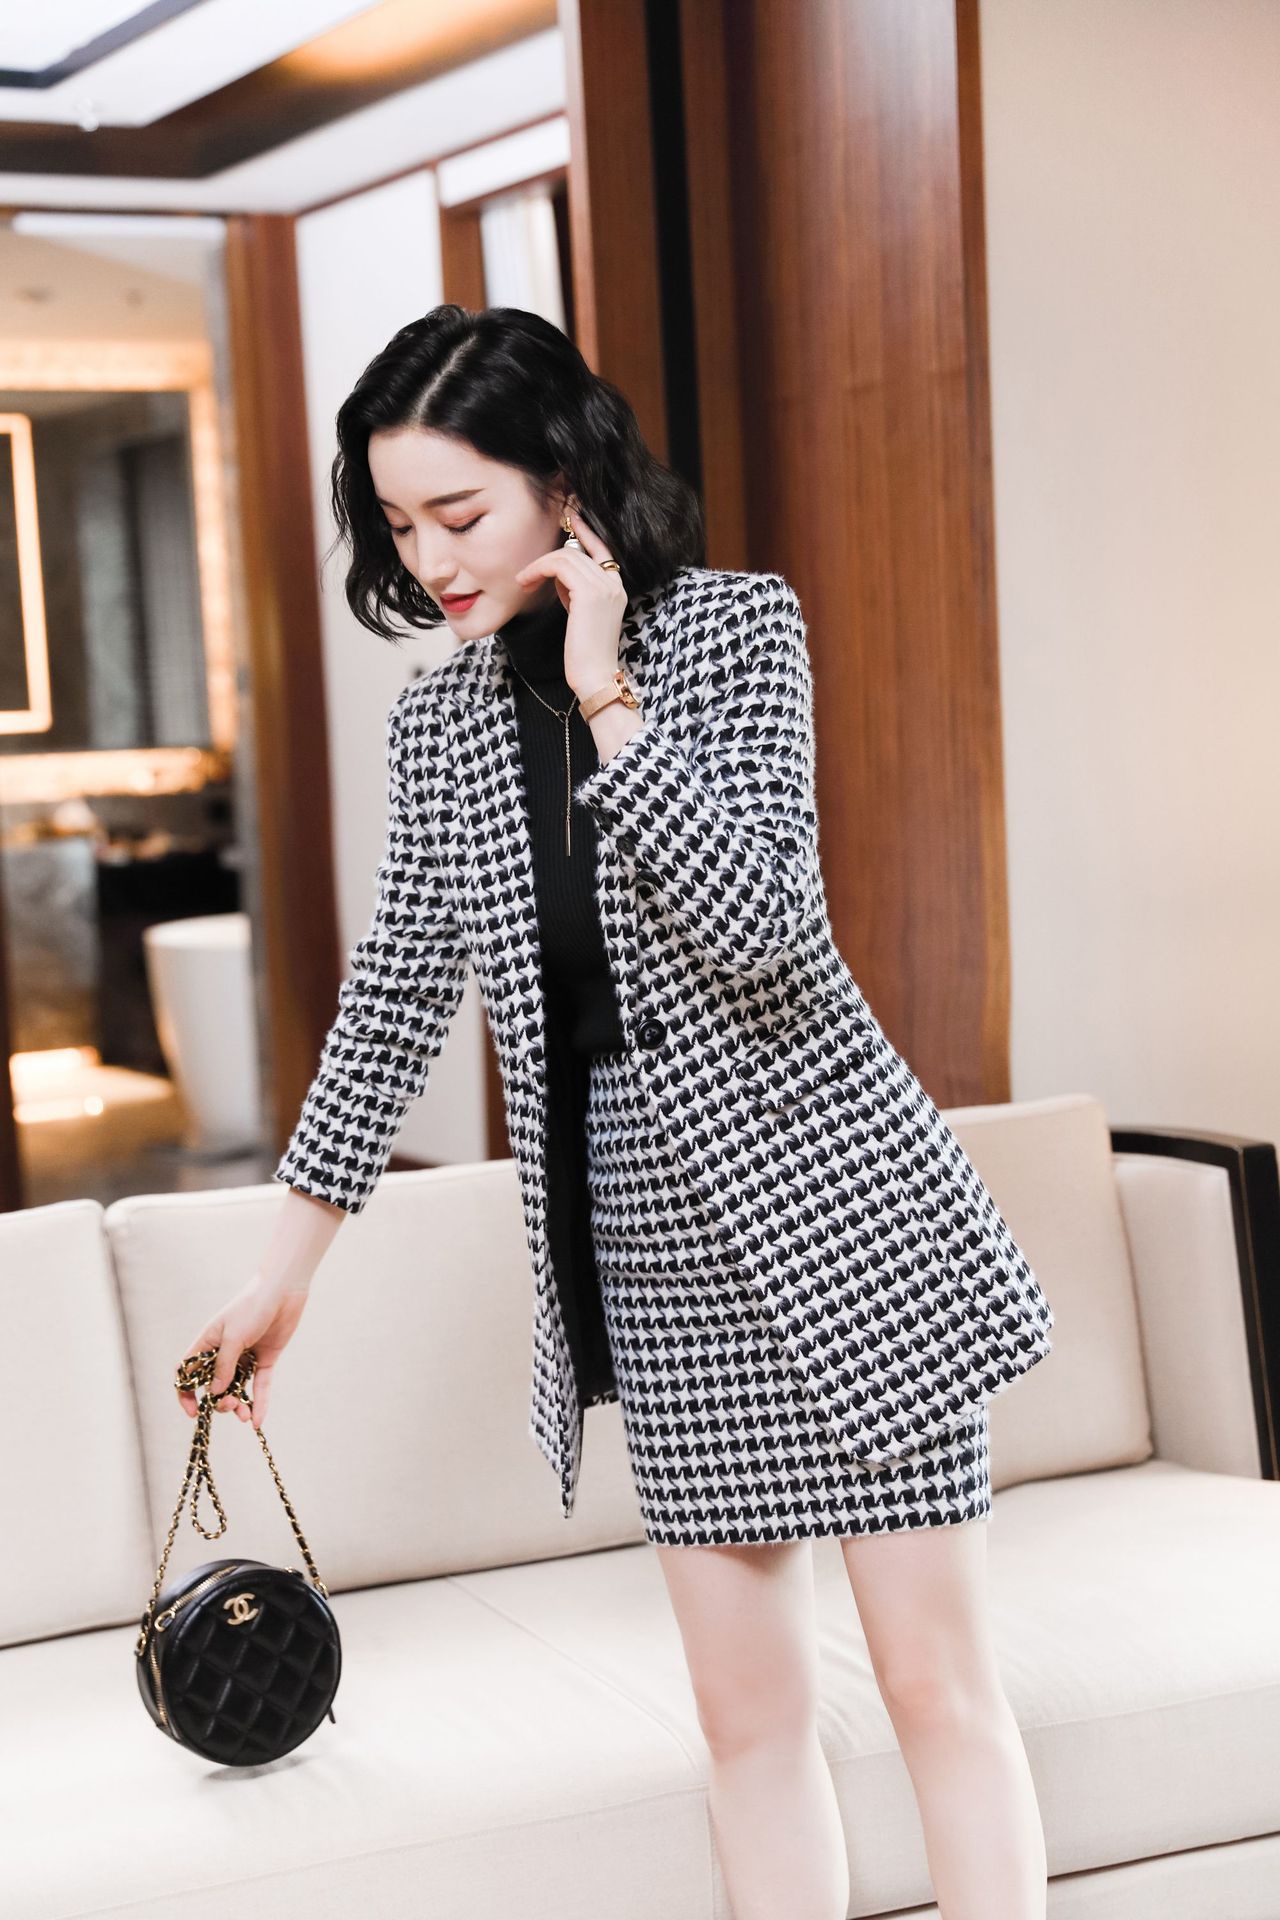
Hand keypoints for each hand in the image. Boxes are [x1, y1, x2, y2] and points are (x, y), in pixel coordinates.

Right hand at [176, 1278, 310, 1431]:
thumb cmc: (252, 1307)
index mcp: (208, 1343)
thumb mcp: (233, 1337)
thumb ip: (223, 1366)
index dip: (186, 1392)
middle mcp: (224, 1352)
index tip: (193, 1412)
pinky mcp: (265, 1360)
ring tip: (243, 1416)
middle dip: (218, 1401)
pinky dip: (259, 1403)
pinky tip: (257, 1422)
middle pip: (214, 1385)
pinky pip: (259, 1386)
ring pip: (236, 1388)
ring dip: (237, 1405)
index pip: (188, 1371)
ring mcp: (245, 1357)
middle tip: (229, 1405)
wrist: (283, 1291)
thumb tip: (213, 1392)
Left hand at [514, 503, 626, 699]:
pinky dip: (539, 569)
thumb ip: (573, 590)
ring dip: (539, 565)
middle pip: (578, 550)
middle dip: (548, 557)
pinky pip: (559, 564)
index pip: (601, 547)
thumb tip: (556, 574)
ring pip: (566, 555)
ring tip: (524, 582)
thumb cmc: (584, 652)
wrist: (595, 676)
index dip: (584, 530)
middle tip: (527, 574)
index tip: (569, 517)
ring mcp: (605, 586)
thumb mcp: (580, 614)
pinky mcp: (590, 593)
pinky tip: (526, 582)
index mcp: (616, 587)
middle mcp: (614, 582)